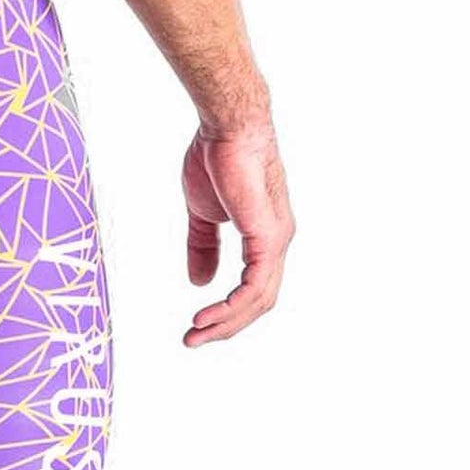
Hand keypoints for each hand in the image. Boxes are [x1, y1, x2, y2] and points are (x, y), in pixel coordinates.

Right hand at [182, 125, 294, 345]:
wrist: (227, 128)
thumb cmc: (216, 159)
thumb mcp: (202, 215)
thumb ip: (202, 248)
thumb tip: (200, 282)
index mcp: (264, 237)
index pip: (252, 288)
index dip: (225, 312)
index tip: (195, 325)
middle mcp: (277, 242)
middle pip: (258, 302)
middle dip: (225, 327)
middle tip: (192, 341)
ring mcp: (276, 241)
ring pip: (257, 300)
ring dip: (225, 323)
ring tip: (194, 334)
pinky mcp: (268, 237)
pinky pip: (253, 286)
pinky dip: (231, 307)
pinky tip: (207, 316)